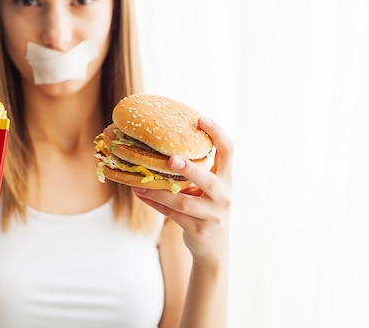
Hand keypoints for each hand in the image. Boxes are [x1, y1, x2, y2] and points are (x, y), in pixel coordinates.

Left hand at [132, 116, 232, 263]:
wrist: (213, 248)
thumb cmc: (206, 208)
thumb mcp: (208, 188)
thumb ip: (195, 170)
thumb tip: (161, 144)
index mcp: (227, 179)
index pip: (228, 151)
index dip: (217, 134)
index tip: (201, 119)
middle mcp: (224, 196)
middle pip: (209, 181)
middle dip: (190, 170)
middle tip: (171, 159)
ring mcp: (212, 215)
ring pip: (184, 203)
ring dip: (160, 192)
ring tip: (140, 182)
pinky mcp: (199, 230)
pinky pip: (173, 216)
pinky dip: (155, 204)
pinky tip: (140, 194)